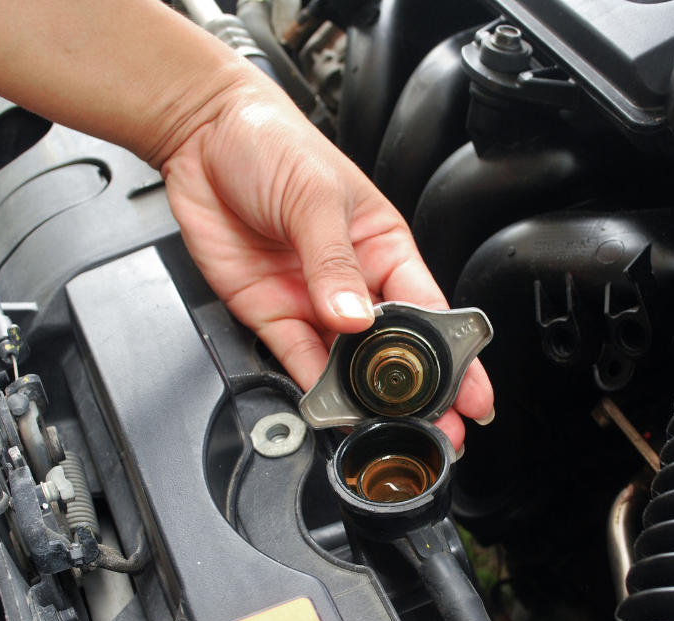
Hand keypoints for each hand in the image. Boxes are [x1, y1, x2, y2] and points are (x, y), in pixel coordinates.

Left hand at [160, 64, 492, 449]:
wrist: (201, 136)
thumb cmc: (272, 143)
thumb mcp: (316, 196)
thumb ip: (333, 263)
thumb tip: (355, 317)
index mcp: (383, 246)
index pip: (429, 309)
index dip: (456, 354)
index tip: (472, 392)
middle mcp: (352, 280)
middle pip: (392, 348)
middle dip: (417, 393)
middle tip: (438, 430)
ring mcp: (312, 301)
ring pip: (346, 364)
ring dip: (365, 400)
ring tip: (384, 430)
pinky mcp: (270, 313)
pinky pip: (297, 359)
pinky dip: (312, 389)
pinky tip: (331, 410)